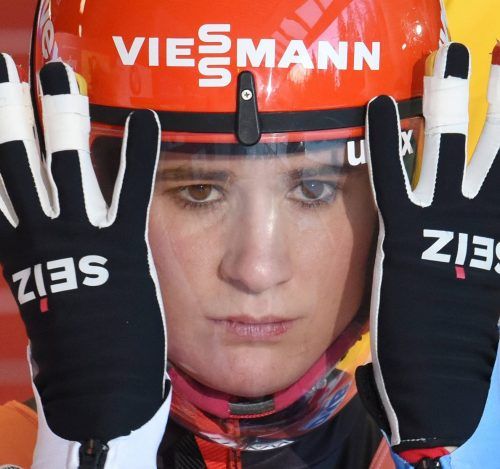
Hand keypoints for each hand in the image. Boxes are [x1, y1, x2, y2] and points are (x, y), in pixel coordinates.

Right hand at [0, 54, 167, 447]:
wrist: (97, 385)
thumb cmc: (74, 338)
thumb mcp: (43, 286)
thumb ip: (37, 249)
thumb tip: (36, 217)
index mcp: (14, 245)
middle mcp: (38, 234)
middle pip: (13, 159)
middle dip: (7, 109)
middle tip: (3, 63)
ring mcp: (80, 239)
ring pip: (62, 165)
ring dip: (60, 115)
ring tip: (60, 74)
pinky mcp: (123, 248)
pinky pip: (130, 191)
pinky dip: (137, 154)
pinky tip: (145, 119)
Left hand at [356, 42, 499, 450]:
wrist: (440, 377)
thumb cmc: (461, 340)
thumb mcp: (486, 286)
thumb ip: (484, 251)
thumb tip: (483, 220)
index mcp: (499, 229)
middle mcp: (481, 216)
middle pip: (493, 144)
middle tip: (488, 53)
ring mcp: (443, 222)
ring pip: (452, 147)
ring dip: (452, 98)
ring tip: (450, 56)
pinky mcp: (404, 234)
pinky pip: (393, 179)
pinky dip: (385, 143)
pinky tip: (375, 107)